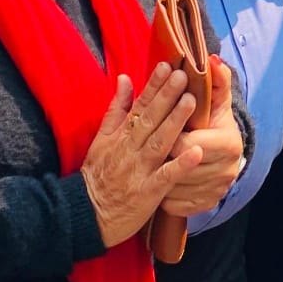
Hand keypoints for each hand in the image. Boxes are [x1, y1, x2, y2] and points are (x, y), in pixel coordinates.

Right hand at [80, 65, 201, 248]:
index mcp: (121, 135)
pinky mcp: (148, 192)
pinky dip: (180, 165)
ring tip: (192, 102)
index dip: (153, 85)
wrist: (85, 216)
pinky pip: (165, 177)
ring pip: (159, 142)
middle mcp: (130, 149)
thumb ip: (116, 109)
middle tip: (183, 75)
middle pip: (150, 119)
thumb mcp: (101, 139)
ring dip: (175, 122)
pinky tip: (197, 152)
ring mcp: (139, 170)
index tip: (167, 65)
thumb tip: (125, 78)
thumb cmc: (97, 174)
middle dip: (167, 96)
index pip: (139, 105)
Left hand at [160, 58, 243, 216]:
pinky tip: (155, 182)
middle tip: (146, 145)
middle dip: (161, 156)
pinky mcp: (204, 206)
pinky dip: (162, 195)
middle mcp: (227, 170)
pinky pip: (174, 205)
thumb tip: (210, 59)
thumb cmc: (213, 122)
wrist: (223, 155)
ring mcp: (216, 191)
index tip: (157, 127)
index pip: (189, 144)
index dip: (171, 135)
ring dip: (157, 177)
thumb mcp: (217, 100)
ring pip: (174, 188)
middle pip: (180, 167)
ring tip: (148, 164)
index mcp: (229, 143)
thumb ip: (215, 79)